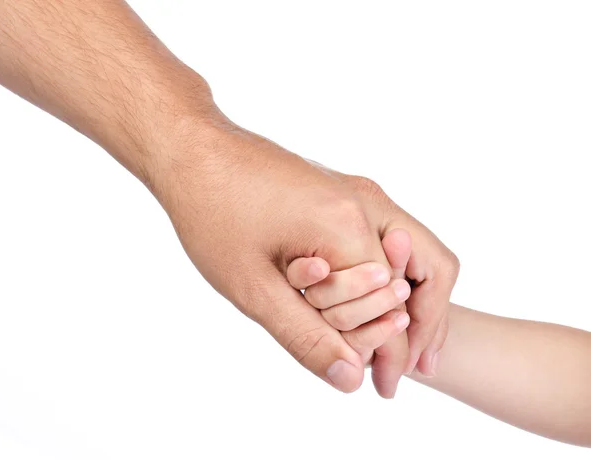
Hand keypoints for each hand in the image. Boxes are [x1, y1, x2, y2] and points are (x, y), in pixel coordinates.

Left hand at [150, 115, 458, 395]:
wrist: (191, 148)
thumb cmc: (211, 212)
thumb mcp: (254, 288)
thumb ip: (307, 337)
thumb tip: (350, 379)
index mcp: (349, 225)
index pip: (396, 304)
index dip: (394, 354)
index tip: (385, 389)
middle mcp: (365, 201)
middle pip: (425, 270)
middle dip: (412, 325)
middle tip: (393, 371)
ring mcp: (354, 191)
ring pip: (404, 253)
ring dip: (395, 300)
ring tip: (375, 344)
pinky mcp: (338, 191)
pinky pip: (375, 238)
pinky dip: (374, 276)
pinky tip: (352, 304)